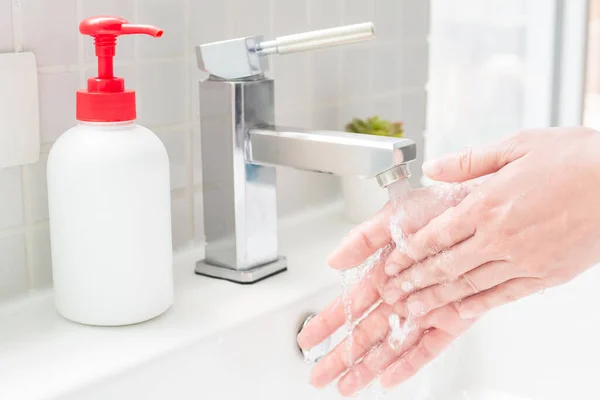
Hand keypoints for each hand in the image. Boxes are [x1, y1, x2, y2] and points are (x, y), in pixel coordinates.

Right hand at [297, 185, 471, 394]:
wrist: (480, 207)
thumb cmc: (440, 206)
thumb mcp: (392, 217)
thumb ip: (362, 239)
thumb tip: (333, 260)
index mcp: (384, 272)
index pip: (348, 304)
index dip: (327, 323)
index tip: (308, 338)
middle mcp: (401, 294)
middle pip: (364, 332)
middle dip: (340, 354)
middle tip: (319, 374)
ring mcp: (424, 309)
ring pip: (389, 345)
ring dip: (367, 365)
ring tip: (345, 385)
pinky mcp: (451, 319)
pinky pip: (428, 347)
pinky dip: (408, 363)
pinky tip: (389, 378)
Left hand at [381, 127, 599, 319]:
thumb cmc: (576, 159)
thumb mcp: (517, 146)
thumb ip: (470, 161)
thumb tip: (434, 167)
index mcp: (488, 203)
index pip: (435, 235)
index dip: (408, 252)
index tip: (390, 262)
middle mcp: (499, 236)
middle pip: (444, 265)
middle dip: (413, 281)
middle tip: (391, 293)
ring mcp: (522, 260)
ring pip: (468, 285)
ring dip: (436, 298)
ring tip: (413, 309)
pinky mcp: (544, 275)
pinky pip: (502, 296)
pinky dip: (476, 305)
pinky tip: (459, 311)